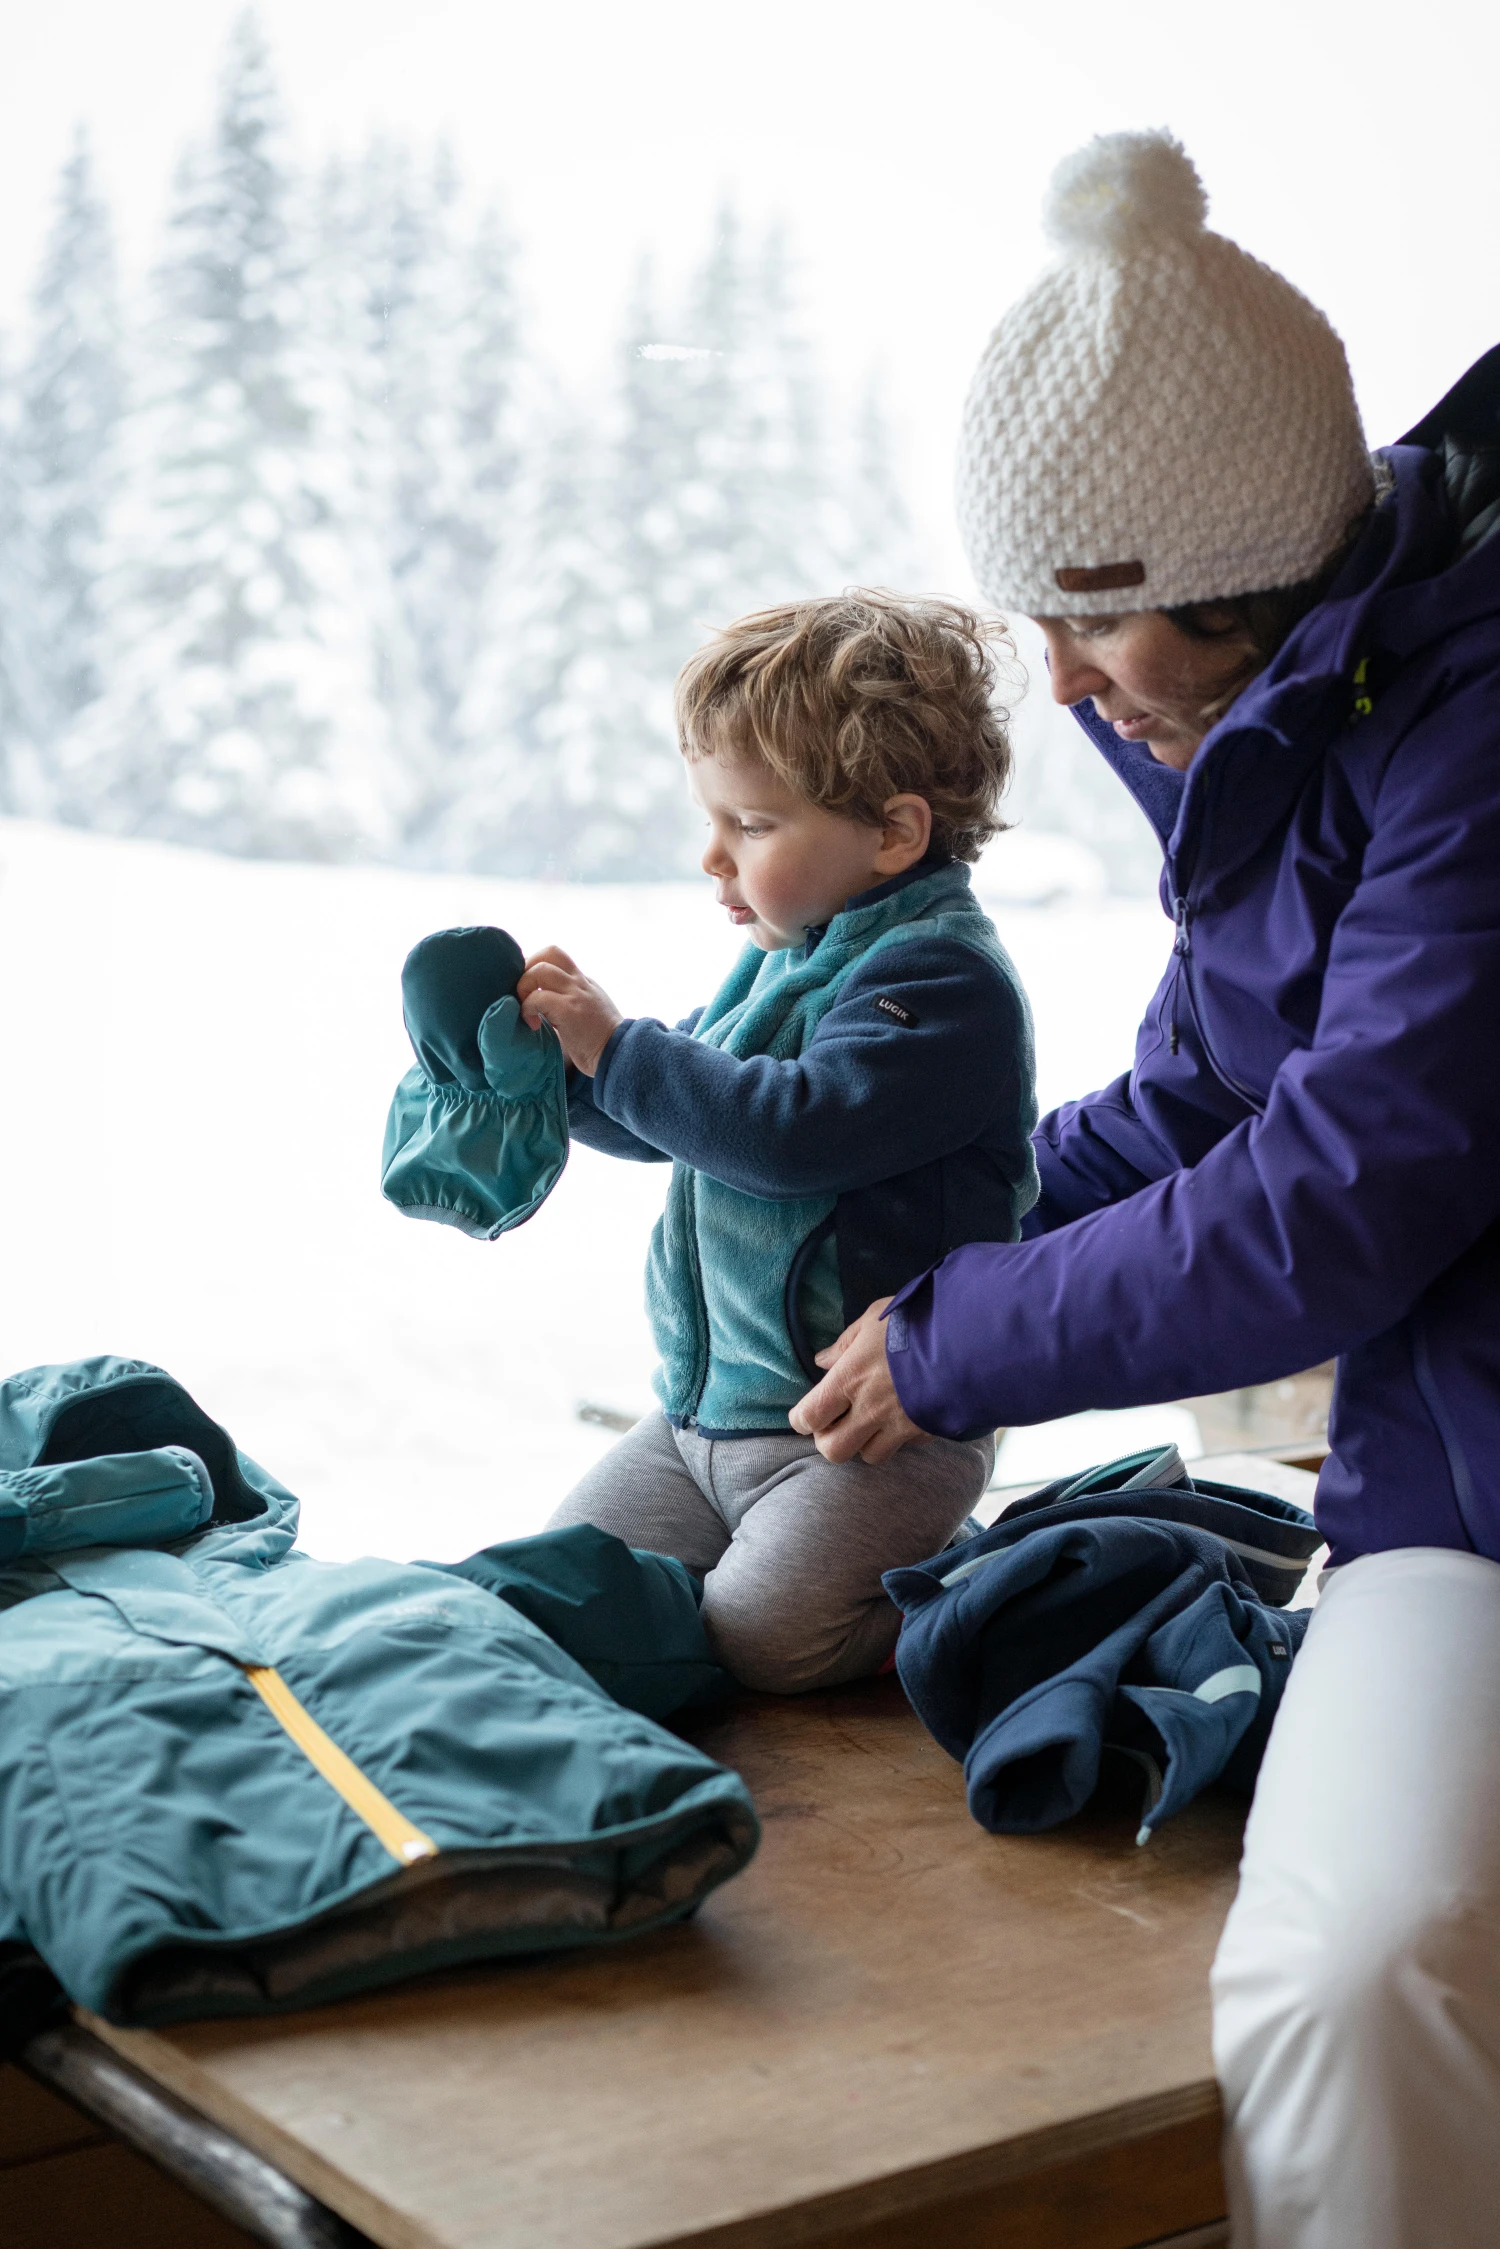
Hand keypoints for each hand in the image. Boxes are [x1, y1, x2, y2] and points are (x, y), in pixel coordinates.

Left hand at [516, 948, 622, 1075]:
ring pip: (539, 970)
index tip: (528, 987)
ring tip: (527, 1010)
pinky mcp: (569, 1009)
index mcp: (583, 982)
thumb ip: (569, 1001)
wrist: (620, 1055)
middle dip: (528, 968)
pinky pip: (538, 997)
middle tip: (522, 993)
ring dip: (524, 988)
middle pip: (549, 952)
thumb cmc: (601, 1042)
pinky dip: (528, 1009)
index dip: (536, 966)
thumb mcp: (588, 1011)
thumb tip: (541, 1004)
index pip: (556, 958)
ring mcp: (575, 993)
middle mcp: (580, 982)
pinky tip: (533, 1024)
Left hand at [788, 1297, 930, 1464]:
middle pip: (833, 1450)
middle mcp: (871, 1409)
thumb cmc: (920, 1320)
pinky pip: (906, 1447)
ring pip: (870, 1456)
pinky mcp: (927, 1431)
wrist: (973, 1338)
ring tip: (871, 1422)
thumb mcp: (875, 1317)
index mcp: (850, 1378)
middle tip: (837, 1422)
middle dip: (830, 1441)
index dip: (802, 1419)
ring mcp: (900, 1425)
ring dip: (866, 1443)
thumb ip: (846, 1342)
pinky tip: (905, 1418)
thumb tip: (822, 1361)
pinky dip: (901, 1438)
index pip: (809, 1416)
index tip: (808, 1413)